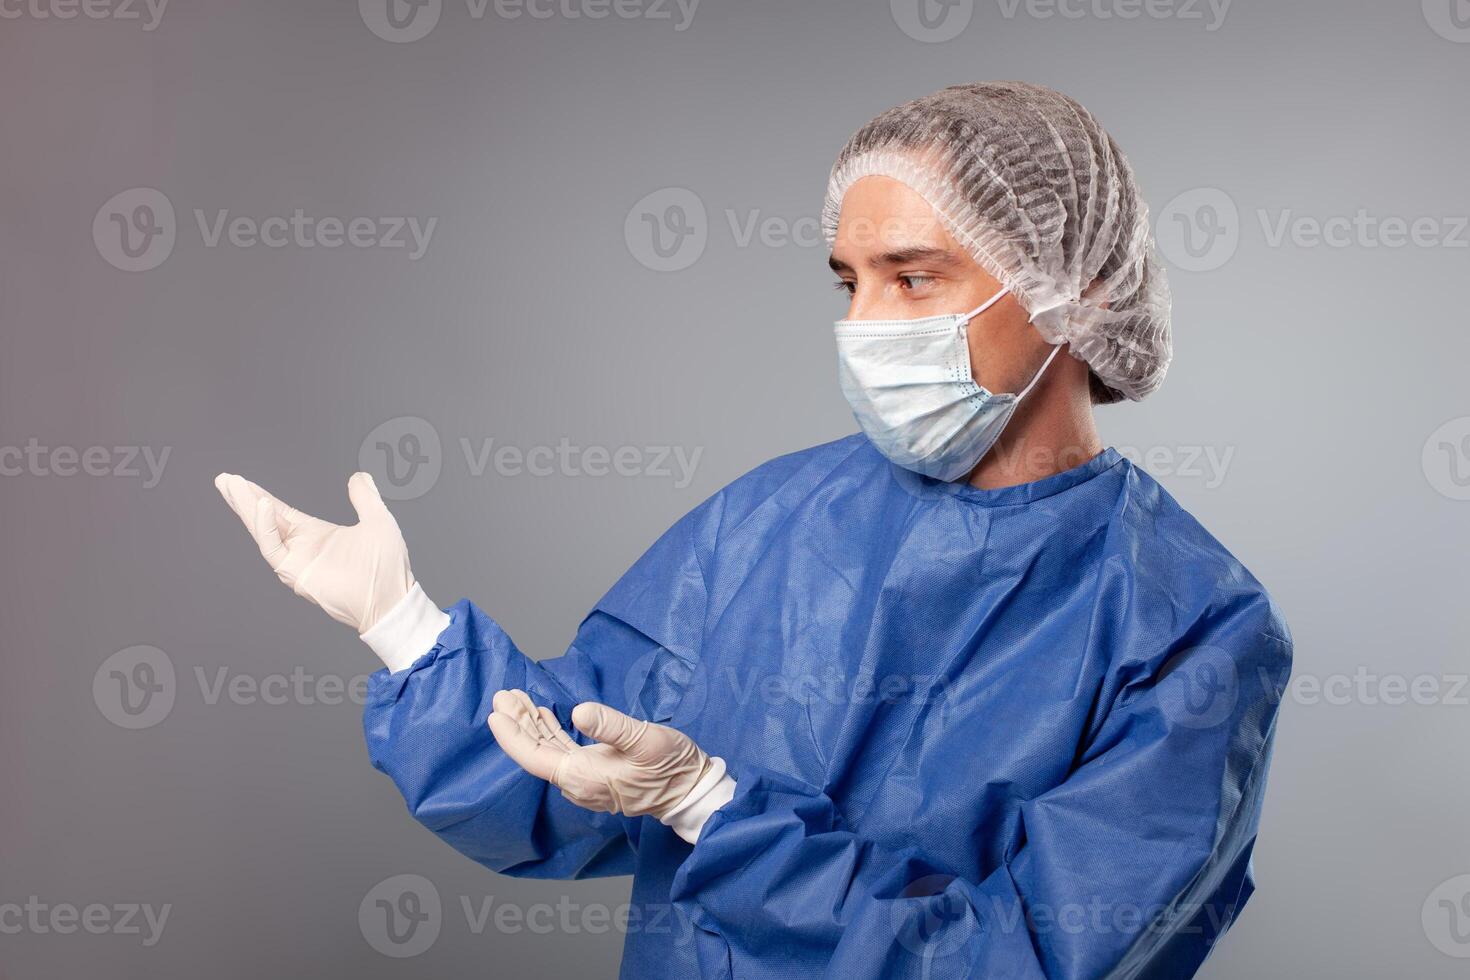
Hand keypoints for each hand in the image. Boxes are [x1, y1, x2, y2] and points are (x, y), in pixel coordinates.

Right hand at [215, 471, 414, 632]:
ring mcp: (296, 561)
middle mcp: (302, 547)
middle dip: (243, 500)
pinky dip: (265, 527)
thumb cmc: (387, 566)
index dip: (262, 496)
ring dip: (247, 509)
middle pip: (265, 519)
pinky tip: (262, 506)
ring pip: (263, 532)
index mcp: (316, 534)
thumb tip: (359, 476)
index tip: (242, 482)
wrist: (391, 596)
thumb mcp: (377, 519)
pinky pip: (273, 549)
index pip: (281, 512)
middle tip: (224, 480)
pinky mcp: (295, 573)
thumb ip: (365, 497)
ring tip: (232, 487)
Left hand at [488, 690, 712, 819]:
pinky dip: (550, 732)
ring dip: (532, 725)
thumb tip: (578, 711)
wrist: (689, 791)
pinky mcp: (595, 773)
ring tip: (517, 700)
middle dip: (517, 723)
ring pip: (548, 751)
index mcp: (582, 776)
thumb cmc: (671, 766)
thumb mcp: (645, 740)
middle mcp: (577, 782)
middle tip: (503, 695)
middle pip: (536, 752)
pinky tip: (544, 716)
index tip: (496, 713)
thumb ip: (611, 726)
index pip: (534, 756)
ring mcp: (585, 779)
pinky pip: (563, 753)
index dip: (512, 736)